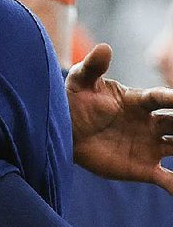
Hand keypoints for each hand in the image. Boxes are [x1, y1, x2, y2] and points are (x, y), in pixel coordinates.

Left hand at [68, 43, 172, 192]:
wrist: (64, 131)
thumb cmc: (74, 101)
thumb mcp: (80, 81)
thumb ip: (93, 66)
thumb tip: (103, 48)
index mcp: (140, 101)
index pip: (162, 99)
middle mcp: (151, 123)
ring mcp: (149, 146)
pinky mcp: (143, 168)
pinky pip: (166, 178)